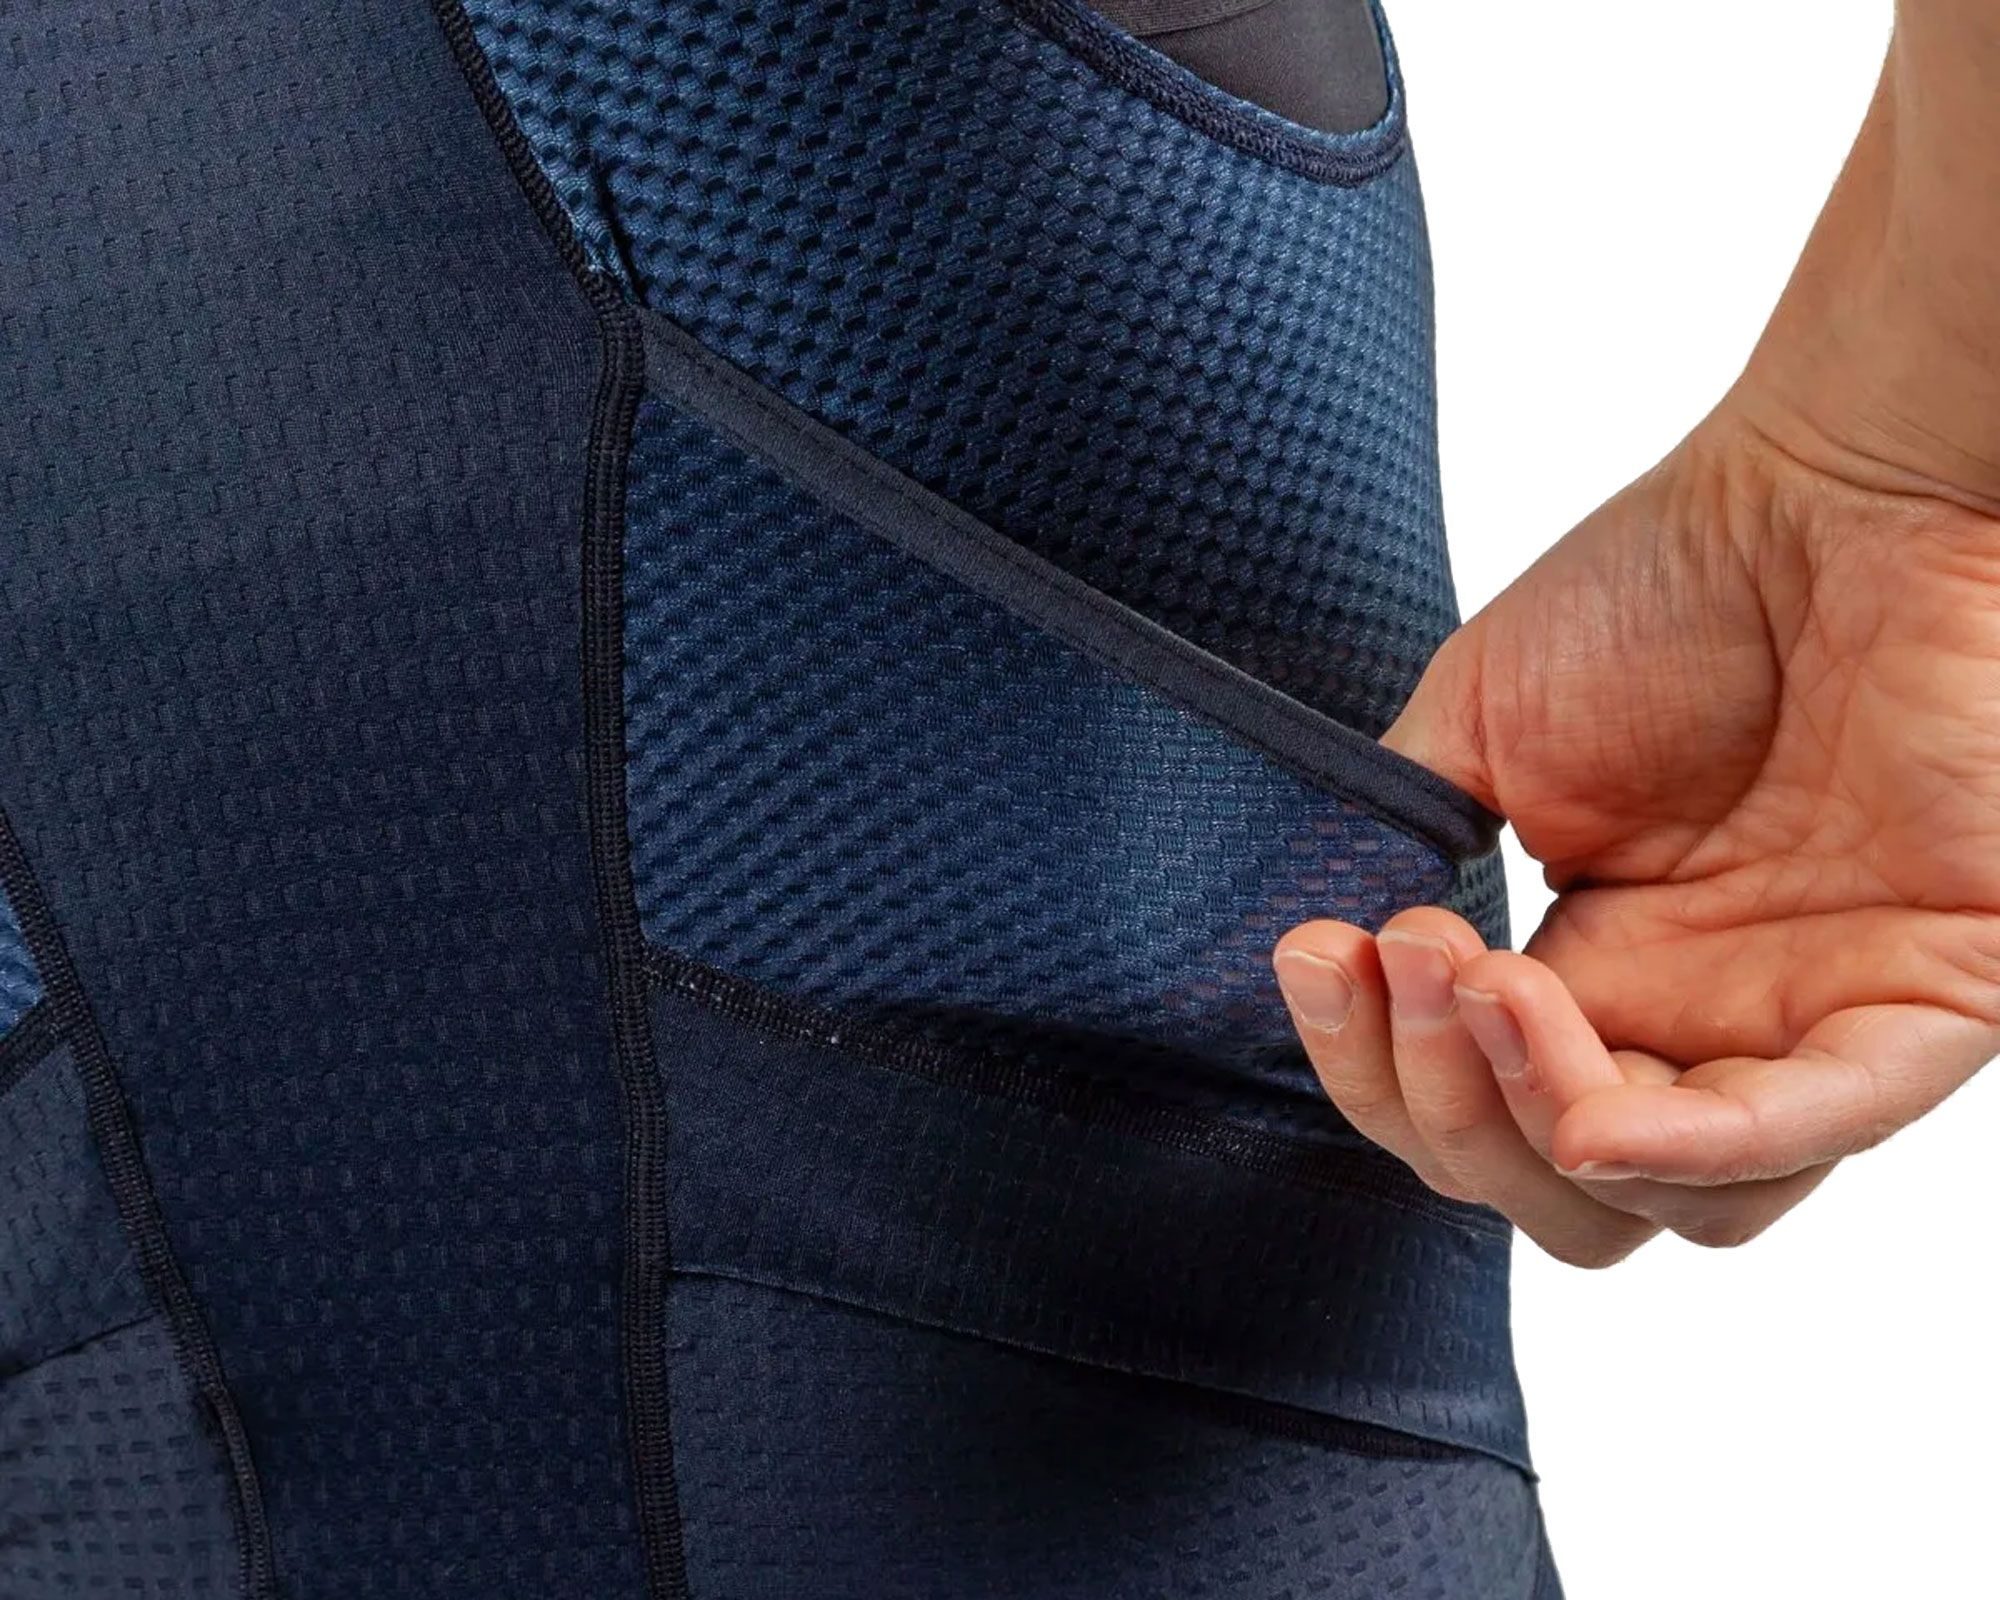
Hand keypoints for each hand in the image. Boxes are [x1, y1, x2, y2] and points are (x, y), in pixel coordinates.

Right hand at [1274, 401, 1999, 1264]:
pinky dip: (1688, 1149)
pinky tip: (1582, 1119)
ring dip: (1535, 1119)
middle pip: (1561, 1195)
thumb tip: (1318, 951)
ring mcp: (1815, 1019)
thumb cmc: (1668, 586)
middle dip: (1442, 1108)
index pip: (1476, 1116)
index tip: (1322, 955)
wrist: (1827, 484)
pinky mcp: (1929, 994)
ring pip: (1678, 1204)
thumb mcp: (1479, 733)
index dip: (1379, 1075)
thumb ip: (1404, 850)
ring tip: (1480, 981)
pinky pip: (1811, 1125)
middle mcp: (1706, 1022)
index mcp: (1603, 974)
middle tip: (1400, 963)